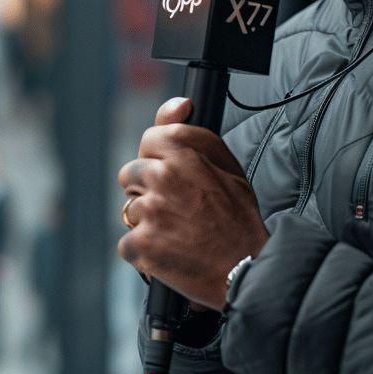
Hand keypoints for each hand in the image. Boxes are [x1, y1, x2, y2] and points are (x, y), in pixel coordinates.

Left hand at [116, 97, 269, 310]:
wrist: (246, 269)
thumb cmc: (238, 219)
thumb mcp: (226, 166)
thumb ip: (194, 133)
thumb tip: (179, 104)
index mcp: (184, 154)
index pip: (150, 139)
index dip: (159, 158)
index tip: (172, 174)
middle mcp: (162, 177)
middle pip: (131, 173)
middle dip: (147, 190)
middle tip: (176, 208)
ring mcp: (149, 211)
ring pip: (129, 209)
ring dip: (146, 222)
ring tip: (177, 233)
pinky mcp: (140, 244)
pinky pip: (127, 243)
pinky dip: (143, 252)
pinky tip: (168, 253)